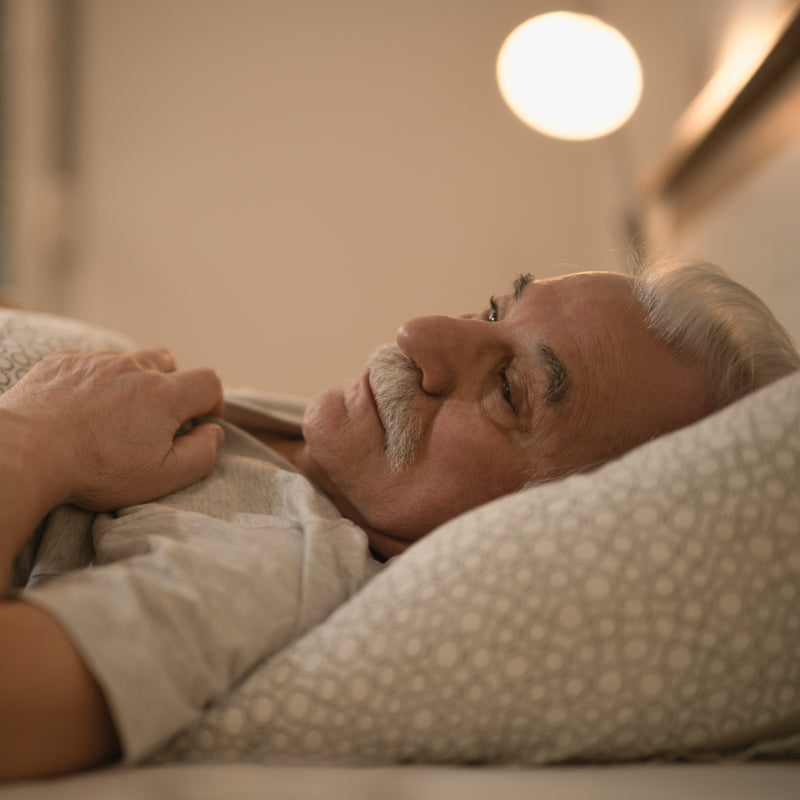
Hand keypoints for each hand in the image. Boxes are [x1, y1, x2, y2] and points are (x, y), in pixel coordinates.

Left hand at [0, 348, 224, 510]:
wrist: (25, 453)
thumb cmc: (97, 469)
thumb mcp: (163, 477)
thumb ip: (201, 454)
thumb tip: (213, 433)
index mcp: (164, 395)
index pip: (209, 381)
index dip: (213, 402)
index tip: (200, 424)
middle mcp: (133, 368)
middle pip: (169, 361)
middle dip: (173, 386)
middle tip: (157, 420)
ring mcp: (95, 362)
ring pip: (129, 360)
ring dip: (133, 381)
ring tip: (117, 415)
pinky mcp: (61, 363)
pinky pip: (90, 362)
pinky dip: (96, 381)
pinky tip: (83, 408)